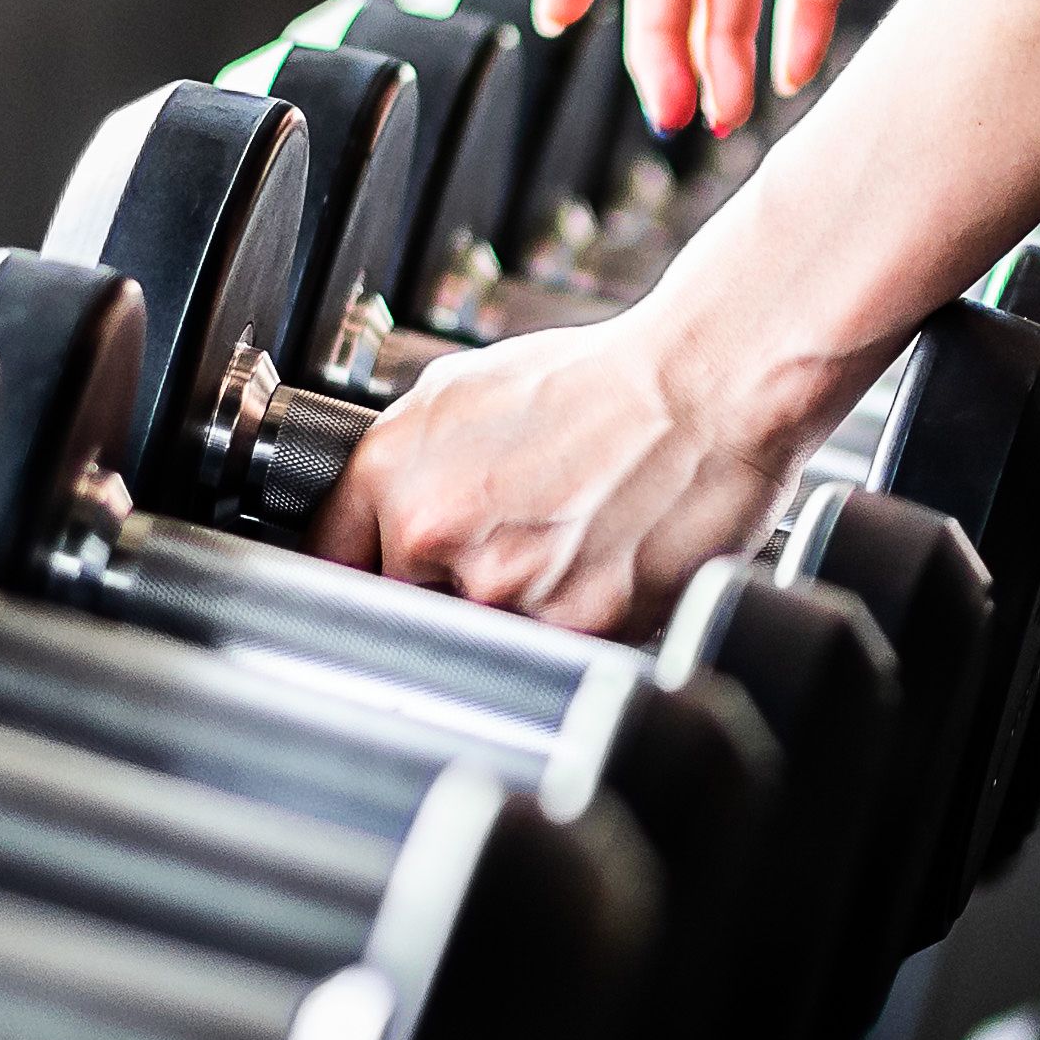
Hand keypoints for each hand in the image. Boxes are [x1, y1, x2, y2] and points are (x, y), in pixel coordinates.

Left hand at [306, 314, 809, 640]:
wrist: (710, 384)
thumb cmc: (602, 382)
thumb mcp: (464, 392)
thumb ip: (399, 465)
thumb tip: (358, 527)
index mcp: (393, 470)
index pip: (330, 564)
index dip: (357, 578)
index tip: (374, 589)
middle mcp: (435, 529)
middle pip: (406, 612)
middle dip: (446, 596)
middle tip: (507, 555)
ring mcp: (503, 584)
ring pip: (479, 642)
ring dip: (513, 618)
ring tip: (565, 554)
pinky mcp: (575, 623)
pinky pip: (550, 657)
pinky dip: (573, 628)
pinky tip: (602, 569)